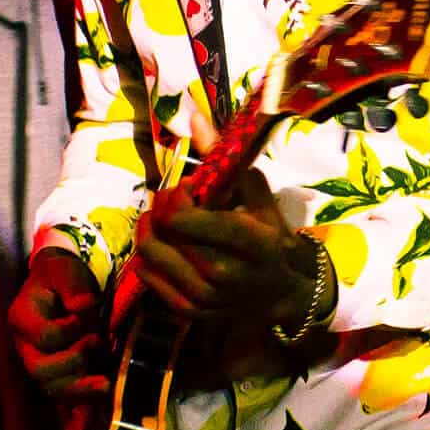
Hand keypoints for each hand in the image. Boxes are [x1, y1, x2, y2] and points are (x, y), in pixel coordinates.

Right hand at [8, 247, 105, 397]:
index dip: (68, 330)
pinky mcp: (56, 372)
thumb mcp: (65, 271)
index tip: (85, 315)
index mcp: (21, 318)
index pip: (43, 336)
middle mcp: (25, 345)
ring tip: (105, 381)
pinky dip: (84, 395)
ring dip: (80, 387)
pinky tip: (103, 390)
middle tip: (96, 341)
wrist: (60, 284)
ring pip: (51, 388)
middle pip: (39, 370)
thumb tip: (84, 306)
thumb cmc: (61, 276)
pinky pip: (65, 394)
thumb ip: (72, 286)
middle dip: (72, 362)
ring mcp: (38, 362)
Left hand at [136, 169, 319, 333]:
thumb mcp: (256, 193)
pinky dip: (150, 254)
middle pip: (163, 231)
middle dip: (164, 206)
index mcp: (246, 241)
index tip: (191, 187)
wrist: (281, 291)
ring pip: (150, 252)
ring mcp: (204, 297)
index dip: (177, 194)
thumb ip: (224, 157)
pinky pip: (148, 274)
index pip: (185, 217)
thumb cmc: (270, 235)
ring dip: (151, 227)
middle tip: (178, 200)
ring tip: (169, 220)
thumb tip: (193, 119)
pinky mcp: (188, 310)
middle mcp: (222, 273)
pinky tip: (167, 243)